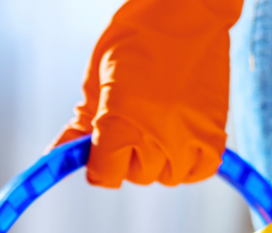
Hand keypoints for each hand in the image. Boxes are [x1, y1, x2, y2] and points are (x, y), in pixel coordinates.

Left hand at [51, 0, 243, 187]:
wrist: (184, 9)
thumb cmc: (133, 40)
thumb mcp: (96, 82)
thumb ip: (80, 125)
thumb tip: (56, 155)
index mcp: (120, 126)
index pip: (105, 176)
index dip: (99, 165)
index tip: (101, 150)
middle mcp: (156, 138)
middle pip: (136, 176)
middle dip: (129, 158)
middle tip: (132, 126)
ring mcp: (189, 137)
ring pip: (167, 176)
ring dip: (160, 161)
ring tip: (156, 129)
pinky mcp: (215, 132)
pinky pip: (200, 170)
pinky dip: (190, 164)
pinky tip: (180, 144)